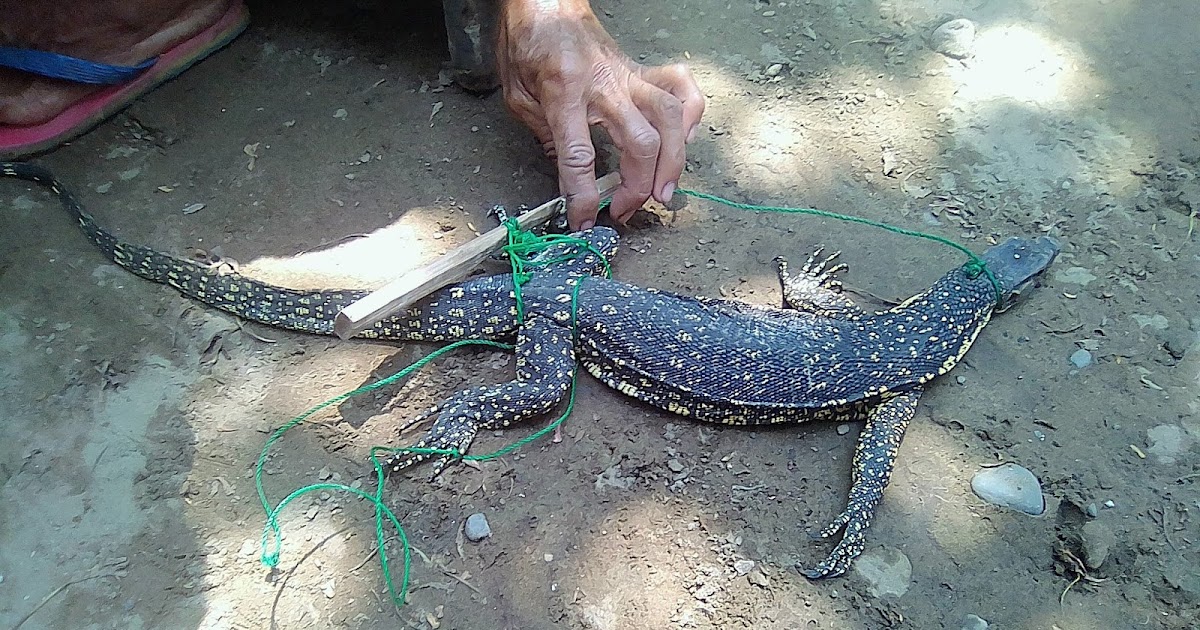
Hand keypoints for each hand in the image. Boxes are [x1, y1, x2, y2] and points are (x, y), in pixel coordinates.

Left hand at [497, 0, 704, 228]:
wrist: (547, 3)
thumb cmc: (529, 44)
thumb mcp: (517, 95)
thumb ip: (543, 134)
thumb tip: (569, 176)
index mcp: (564, 93)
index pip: (579, 156)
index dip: (582, 196)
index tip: (583, 221)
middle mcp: (605, 86)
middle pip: (639, 143)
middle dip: (637, 187)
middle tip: (624, 210)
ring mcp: (630, 77)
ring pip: (670, 118)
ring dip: (674, 161)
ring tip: (664, 191)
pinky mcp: (644, 73)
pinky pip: (682, 90)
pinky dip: (691, 117)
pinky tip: (684, 141)